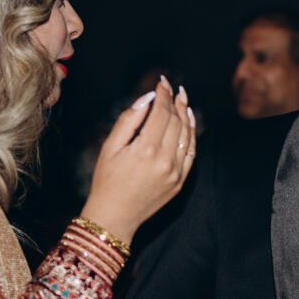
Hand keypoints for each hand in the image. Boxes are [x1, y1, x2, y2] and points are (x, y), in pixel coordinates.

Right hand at [81, 79, 194, 243]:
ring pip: (187, 135)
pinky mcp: (181, 181)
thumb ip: (129, 120)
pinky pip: (192, 152)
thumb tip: (148, 97)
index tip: (162, 82)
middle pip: (176, 121)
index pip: (161, 113)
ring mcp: (176, 172)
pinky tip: (188, 121)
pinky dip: (192, 134)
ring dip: (186, 114)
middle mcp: (165, 160)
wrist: (115, 217)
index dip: (163, 95)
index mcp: (146, 150)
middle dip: (174, 101)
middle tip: (173, 87)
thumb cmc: (106, 180)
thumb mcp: (110, 147)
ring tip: (182, 98)